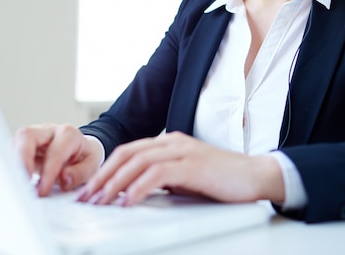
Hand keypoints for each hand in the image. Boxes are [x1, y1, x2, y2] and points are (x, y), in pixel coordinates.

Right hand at [13, 124, 103, 196]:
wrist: (80, 149)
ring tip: (16, 184)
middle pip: (27, 136)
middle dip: (22, 160)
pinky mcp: (23, 144)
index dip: (47, 173)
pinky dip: (11, 165)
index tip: (42, 191)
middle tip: (23, 183)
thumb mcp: (92, 165)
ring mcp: (33, 136)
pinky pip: (12, 151)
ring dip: (13, 163)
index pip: (54, 152)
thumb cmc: (84, 157)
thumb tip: (64, 179)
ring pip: (15, 141)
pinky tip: (14, 180)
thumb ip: (81, 173)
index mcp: (68, 134)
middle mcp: (48, 130)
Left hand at [76, 131, 284, 205]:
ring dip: (115, 183)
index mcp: (169, 143)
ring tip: (101, 201)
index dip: (107, 169)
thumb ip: (163, 179)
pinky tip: (127, 202)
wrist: (257, 175)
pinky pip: (156, 174)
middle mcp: (172, 142)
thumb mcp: (186, 177)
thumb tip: (135, 192)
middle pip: (127, 154)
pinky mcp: (192, 165)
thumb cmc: (223, 180)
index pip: (129, 151)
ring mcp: (182, 151)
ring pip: (137, 162)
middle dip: (103, 176)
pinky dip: (137, 188)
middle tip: (87, 197)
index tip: (92, 188)